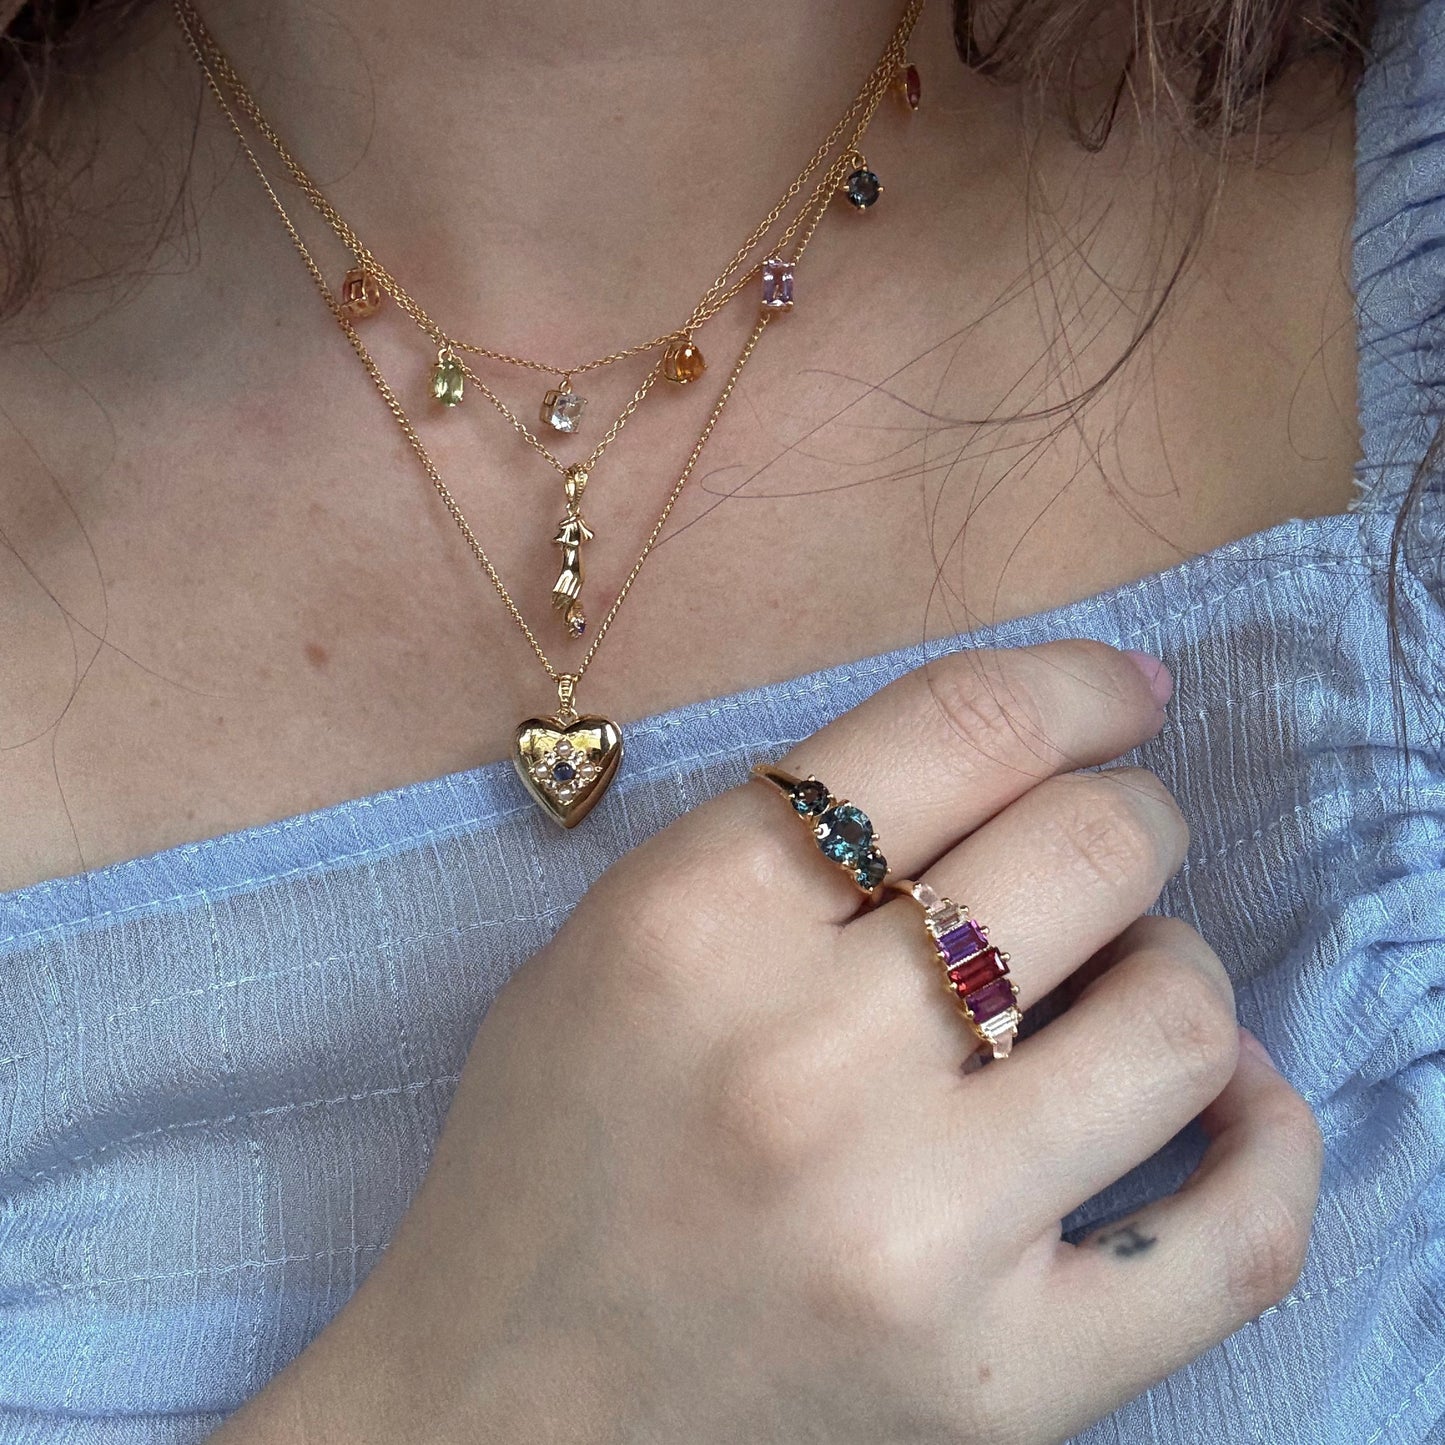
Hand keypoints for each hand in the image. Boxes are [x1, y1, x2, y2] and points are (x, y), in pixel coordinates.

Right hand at [213, 641, 1322, 1444]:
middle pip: (1090, 846)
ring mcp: (913, 1235)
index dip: (1073, 682)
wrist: (499, 1410)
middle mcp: (805, 1066)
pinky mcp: (1000, 1389)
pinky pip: (1239, 1236)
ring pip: (1180, 1016)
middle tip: (1112, 839)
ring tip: (1126, 982)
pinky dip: (1271, 1138)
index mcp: (692, 924)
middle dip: (1132, 814)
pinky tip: (1234, 1102)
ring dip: (1179, 966)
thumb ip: (780, 838)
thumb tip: (1007, 754)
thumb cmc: (548, 1158)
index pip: (956, 727)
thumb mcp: (610, 943)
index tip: (1121, 690)